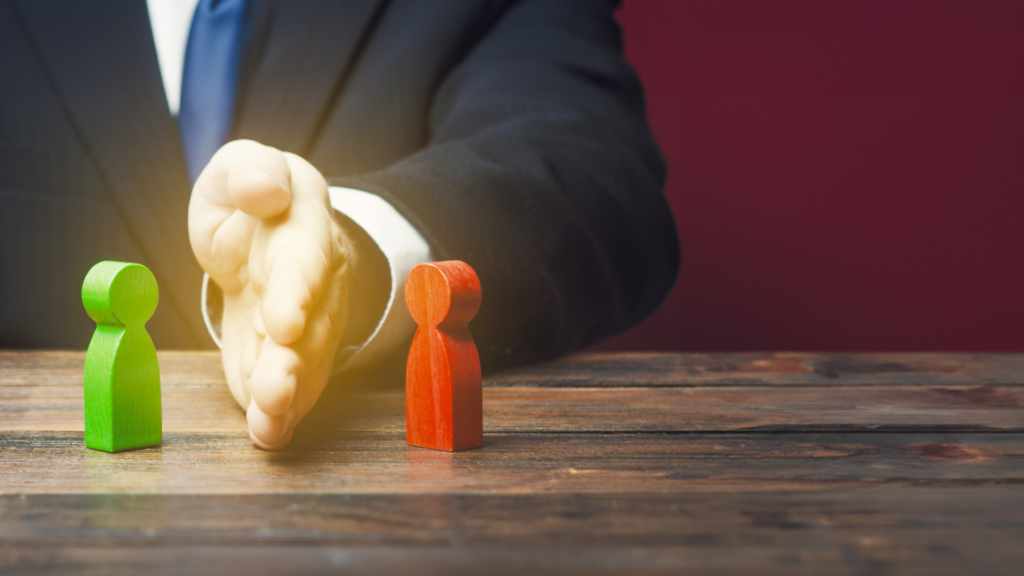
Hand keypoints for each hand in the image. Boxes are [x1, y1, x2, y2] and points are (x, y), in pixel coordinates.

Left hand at [188, 140, 349, 449]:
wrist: (273, 235)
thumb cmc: (256, 197)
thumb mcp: (247, 166)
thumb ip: (251, 170)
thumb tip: (265, 193)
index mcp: (305, 228)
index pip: (306, 261)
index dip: (298, 294)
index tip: (283, 324)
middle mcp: (317, 283)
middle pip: (312, 326)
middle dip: (294, 362)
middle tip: (276, 392)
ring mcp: (310, 324)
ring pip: (306, 364)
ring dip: (289, 396)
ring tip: (270, 423)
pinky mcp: (293, 355)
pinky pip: (295, 386)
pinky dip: (282, 413)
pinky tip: (269, 433)